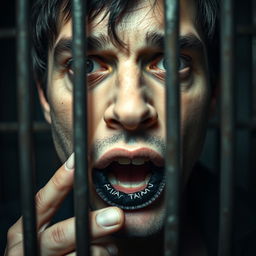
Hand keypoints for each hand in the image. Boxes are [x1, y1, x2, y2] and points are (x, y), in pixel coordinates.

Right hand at [5, 154, 123, 255]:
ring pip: (80, 255)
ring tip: (107, 243)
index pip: (42, 201)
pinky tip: (104, 252)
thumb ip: (65, 216)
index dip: (60, 181)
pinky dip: (101, 255)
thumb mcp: (48, 233)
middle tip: (117, 216)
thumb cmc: (48, 252)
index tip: (77, 161)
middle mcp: (28, 249)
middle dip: (90, 225)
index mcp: (25, 231)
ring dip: (99, 247)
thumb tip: (98, 198)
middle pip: (60, 235)